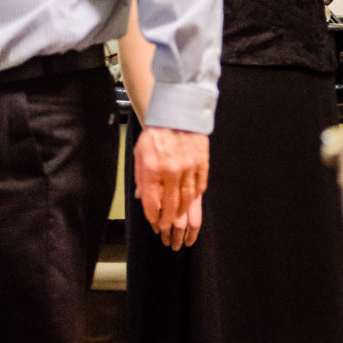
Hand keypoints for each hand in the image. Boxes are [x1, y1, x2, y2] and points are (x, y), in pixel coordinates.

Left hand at [133, 126, 208, 242]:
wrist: (177, 113)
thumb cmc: (156, 134)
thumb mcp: (140, 153)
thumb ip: (141, 177)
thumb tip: (141, 197)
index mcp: (153, 168)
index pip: (153, 202)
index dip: (153, 216)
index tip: (154, 223)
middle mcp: (171, 171)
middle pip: (170, 205)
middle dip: (167, 220)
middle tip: (165, 229)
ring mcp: (188, 168)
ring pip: (186, 200)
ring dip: (182, 214)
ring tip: (178, 221)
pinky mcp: (201, 164)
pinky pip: (199, 187)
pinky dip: (195, 198)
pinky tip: (191, 204)